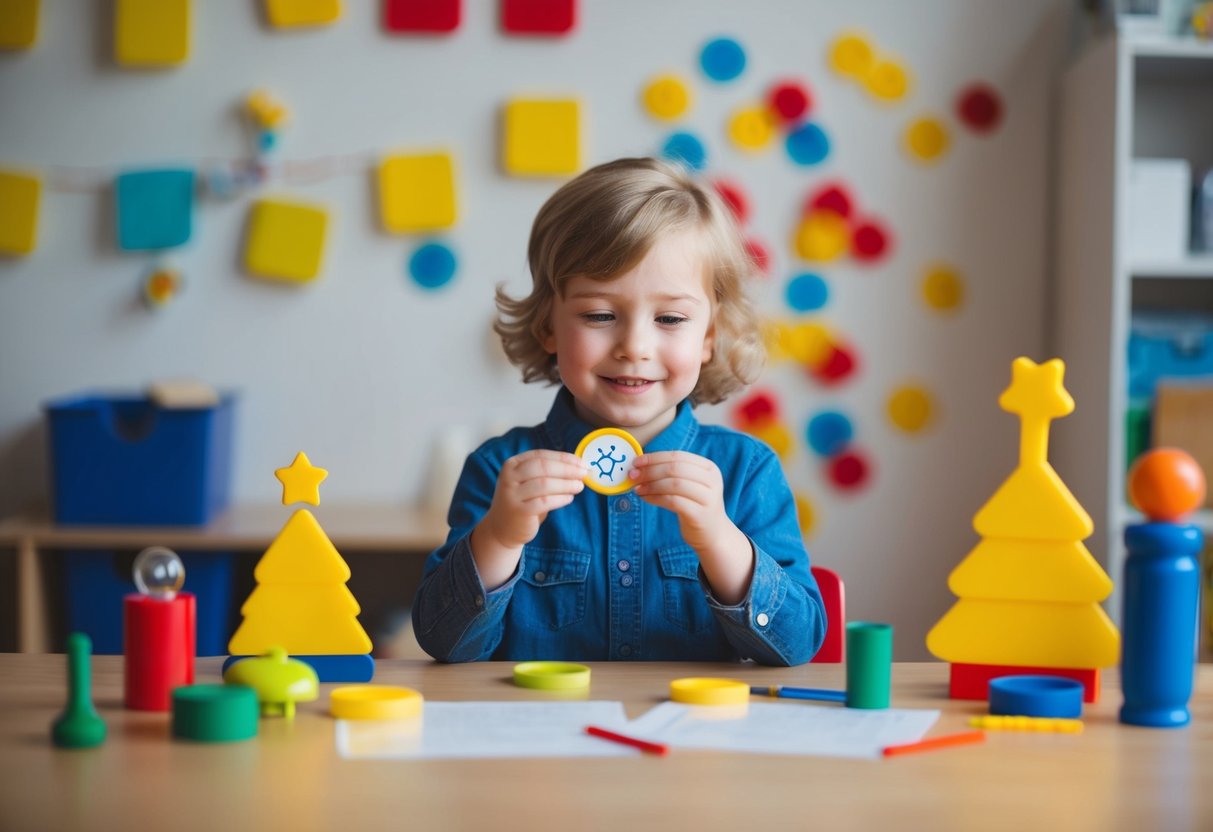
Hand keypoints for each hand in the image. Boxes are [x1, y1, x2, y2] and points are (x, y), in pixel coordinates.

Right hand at [475, 449, 586, 563]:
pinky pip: (544, 502)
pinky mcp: (519, 511)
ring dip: (566, 484)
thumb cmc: (524, 501)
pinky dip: (560, 499)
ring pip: (544, 484)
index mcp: (512, 464)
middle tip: (584, 473)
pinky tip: (569, 498)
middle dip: (567, 469)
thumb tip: (578, 466)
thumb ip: (547, 473)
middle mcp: (509, 477)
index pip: (541, 455)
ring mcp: (512, 494)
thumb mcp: (529, 482)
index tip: (582, 462)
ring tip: (579, 486)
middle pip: (543, 467)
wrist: (503, 528)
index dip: (563, 458)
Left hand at [630, 451, 730, 551]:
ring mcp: (708, 498)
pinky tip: (645, 498)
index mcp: (709, 468)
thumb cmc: (694, 505)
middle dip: (650, 471)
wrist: (713, 533)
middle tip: (633, 476)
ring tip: (637, 489)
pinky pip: (673, 502)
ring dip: (651, 485)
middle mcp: (711, 480)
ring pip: (674, 484)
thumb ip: (671, 472)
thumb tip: (640, 465)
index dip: (654, 457)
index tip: (636, 462)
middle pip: (675, 469)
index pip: (678, 456)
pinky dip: (655, 498)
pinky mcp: (700, 515)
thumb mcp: (689, 484)